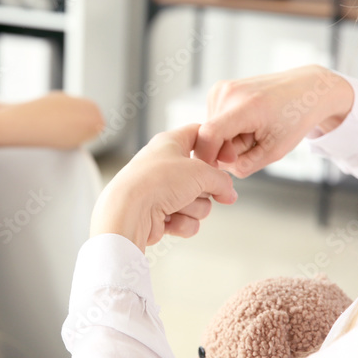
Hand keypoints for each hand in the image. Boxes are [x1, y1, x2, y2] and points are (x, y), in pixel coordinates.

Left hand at [90, 124, 237, 252]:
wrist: (128, 212)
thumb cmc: (158, 182)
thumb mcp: (201, 172)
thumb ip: (222, 181)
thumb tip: (229, 193)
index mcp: (169, 143)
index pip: (200, 134)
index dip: (217, 146)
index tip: (229, 160)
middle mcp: (164, 165)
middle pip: (203, 176)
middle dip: (204, 189)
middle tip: (195, 190)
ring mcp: (160, 191)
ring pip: (197, 202)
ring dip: (192, 208)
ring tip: (175, 205)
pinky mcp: (158, 215)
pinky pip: (186, 220)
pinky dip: (181, 223)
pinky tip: (168, 220)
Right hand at [193, 65, 353, 177]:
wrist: (305, 89)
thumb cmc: (295, 118)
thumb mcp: (275, 151)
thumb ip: (243, 165)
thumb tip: (216, 165)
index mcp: (244, 106)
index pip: (209, 135)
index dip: (209, 156)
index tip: (225, 166)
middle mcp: (227, 93)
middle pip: (210, 136)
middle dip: (227, 148)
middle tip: (254, 142)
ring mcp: (220, 88)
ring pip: (211, 130)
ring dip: (228, 138)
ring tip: (253, 129)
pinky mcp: (218, 89)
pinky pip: (214, 120)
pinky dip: (228, 128)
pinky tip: (247, 122)